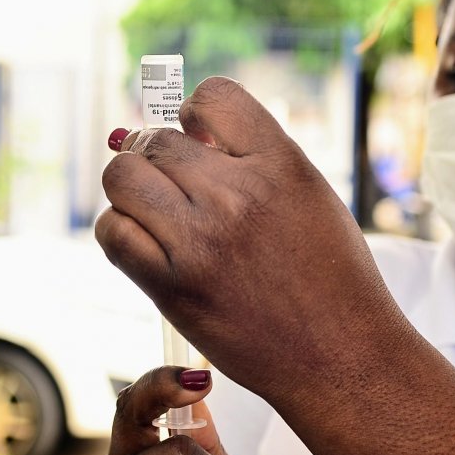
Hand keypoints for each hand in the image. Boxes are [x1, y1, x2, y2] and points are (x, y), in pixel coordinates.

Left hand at [96, 77, 408, 405]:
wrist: (341, 358)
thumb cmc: (331, 279)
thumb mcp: (310, 196)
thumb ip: (254, 159)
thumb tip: (179, 131)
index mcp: (281, 164)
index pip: (212, 96)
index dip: (196, 116)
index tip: (202, 144)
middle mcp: (238, 195)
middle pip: (155, 141)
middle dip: (156, 157)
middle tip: (173, 188)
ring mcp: (202, 241)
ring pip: (122, 178)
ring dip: (130, 191)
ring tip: (155, 214)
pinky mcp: (173, 287)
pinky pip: (113, 233)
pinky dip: (120, 233)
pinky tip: (147, 247)